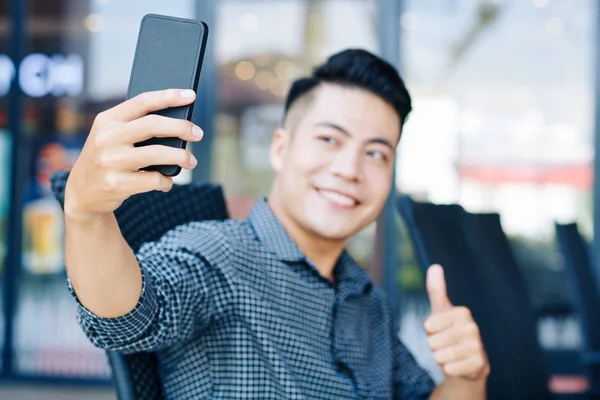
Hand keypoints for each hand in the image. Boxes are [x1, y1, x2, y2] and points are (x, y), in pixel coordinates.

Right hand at [64, 89, 202, 219]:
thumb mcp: (110, 136)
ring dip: (181, 157)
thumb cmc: (107, 159)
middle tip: (198, 134)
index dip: (169, 96)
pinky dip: (166, 181)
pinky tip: (166, 181)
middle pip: (153, 125)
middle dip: (182, 128)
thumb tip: (179, 123)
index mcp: (107, 120)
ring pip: (157, 154)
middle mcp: (106, 138)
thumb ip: (135, 127)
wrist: (81, 193)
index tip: (190, 96)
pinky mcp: (116, 184)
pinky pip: (153, 179)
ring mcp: (110, 162)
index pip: (142, 102)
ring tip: (191, 161)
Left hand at [424, 264, 489, 380]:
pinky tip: (458, 365)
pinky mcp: (480, 365)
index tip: (438, 330)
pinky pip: (449, 369)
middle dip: (434, 346)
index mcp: (463, 313)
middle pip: (433, 342)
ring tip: (451, 354)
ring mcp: (478, 347)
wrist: (466, 363)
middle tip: (445, 344)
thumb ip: (437, 290)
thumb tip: (435, 266)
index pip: (428, 325)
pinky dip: (448, 369)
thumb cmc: (449, 332)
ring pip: (440, 356)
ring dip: (440, 358)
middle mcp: (473, 328)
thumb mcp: (441, 311)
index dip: (429, 331)